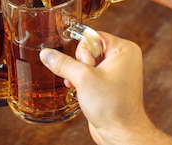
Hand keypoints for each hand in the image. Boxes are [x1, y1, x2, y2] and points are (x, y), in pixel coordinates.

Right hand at [40, 32, 157, 144]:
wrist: (120, 133)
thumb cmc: (112, 106)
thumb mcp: (83, 79)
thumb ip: (62, 63)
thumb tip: (46, 53)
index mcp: (124, 49)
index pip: (93, 36)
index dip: (83, 51)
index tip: (85, 66)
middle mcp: (123, 58)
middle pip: (89, 49)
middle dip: (80, 64)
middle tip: (86, 78)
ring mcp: (117, 72)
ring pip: (87, 62)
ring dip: (78, 73)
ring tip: (80, 85)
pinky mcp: (110, 84)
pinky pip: (90, 74)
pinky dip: (82, 80)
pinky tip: (77, 89)